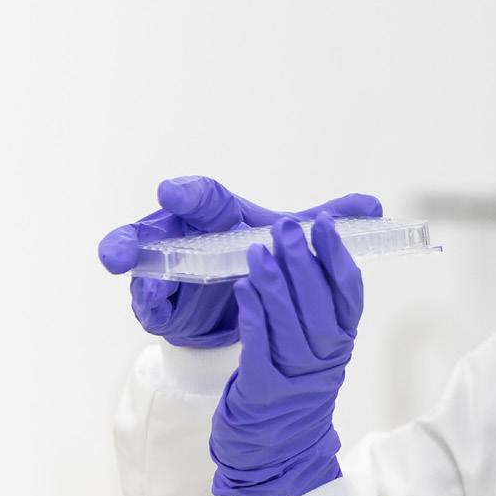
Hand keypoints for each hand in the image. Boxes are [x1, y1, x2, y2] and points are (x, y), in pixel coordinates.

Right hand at [98, 175, 381, 347]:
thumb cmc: (254, 258)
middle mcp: (186, 233)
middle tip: (139, 227)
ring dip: (136, 258)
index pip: (203, 199)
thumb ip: (323, 222)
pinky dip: (150, 299)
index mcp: (216, 215)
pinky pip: (148, 299)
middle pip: (163, 224)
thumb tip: (372, 206)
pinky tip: (153, 302)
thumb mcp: (288, 241)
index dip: (189, 194)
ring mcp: (167, 266)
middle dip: (149, 223)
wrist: (231, 303)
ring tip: (122, 262)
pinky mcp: (158, 301)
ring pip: (145, 258)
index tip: (174, 191)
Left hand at [209, 212, 364, 495]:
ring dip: (276, 281)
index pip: (348, 293)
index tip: (326, 223)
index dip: (338, 256)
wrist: (278, 455)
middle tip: (290, 226)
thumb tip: (312, 253)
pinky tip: (245, 288)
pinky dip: (254, 314)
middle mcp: (325, 359)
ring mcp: (296, 376)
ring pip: (290, 321)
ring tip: (261, 249)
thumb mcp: (315, 351)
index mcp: (339, 343)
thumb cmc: (292, 394)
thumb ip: (317, 309)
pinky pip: (260, 346)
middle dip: (305, 259)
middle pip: (319, 302)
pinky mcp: (265, 391)